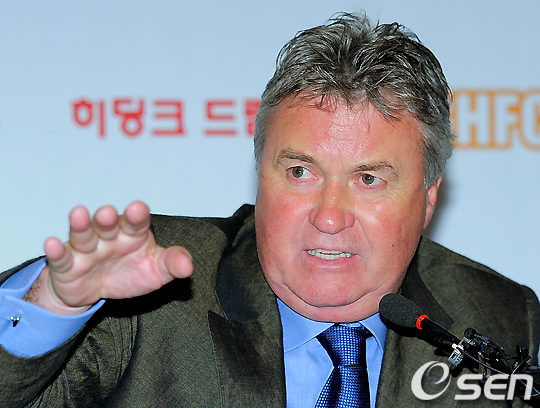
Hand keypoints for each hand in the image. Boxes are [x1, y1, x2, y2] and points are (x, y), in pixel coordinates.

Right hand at [25, 201, 192, 314]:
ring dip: (81, 226)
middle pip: (108, 225)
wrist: (97, 291)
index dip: (137, 216)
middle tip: (107, 213)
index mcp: (133, 234)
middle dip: (107, 219)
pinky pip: (61, 257)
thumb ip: (172, 264)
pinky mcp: (67, 265)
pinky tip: (52, 243)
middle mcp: (109, 237)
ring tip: (78, 215)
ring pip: (83, 235)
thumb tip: (188, 266)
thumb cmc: (129, 272)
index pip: (137, 222)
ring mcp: (87, 249)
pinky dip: (56, 251)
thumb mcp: (156, 271)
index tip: (138, 209)